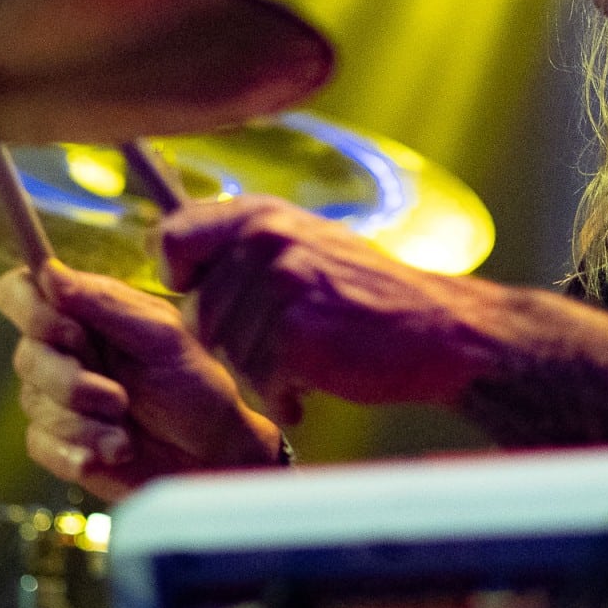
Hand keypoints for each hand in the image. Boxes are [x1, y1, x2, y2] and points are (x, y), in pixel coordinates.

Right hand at [0, 261, 280, 501]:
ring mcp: (58, 397)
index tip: (69, 331)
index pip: (21, 292)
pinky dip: (77, 450)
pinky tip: (113, 452)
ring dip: (83, 421)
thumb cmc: (194, 384)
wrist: (212, 453)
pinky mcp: (59, 442)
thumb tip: (49, 273)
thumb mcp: (160, 336)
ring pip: (34, 402)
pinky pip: (41, 443)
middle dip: (70, 381)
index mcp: (85, 312)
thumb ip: (104, 304)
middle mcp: (65, 350)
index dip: (28, 308)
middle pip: (26, 355)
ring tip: (126, 431)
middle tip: (117, 398)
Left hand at [162, 195, 501, 423]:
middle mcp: (267, 238)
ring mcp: (282, 282)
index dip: (181, 277)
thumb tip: (167, 251)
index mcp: (262, 213)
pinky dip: (284, 395)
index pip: (172, 237)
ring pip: (228, 353)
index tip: (210, 295)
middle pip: (199, 312)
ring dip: (262, 372)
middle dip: (233, 343)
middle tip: (281, 346)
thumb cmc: (367, 297)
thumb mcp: (306, 244)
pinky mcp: (297, 331)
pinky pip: (259, 380)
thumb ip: (243, 244)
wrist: (441, 330)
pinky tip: (315, 383)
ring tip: (306, 361)